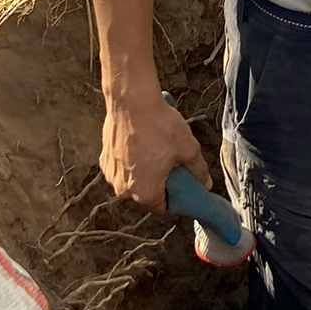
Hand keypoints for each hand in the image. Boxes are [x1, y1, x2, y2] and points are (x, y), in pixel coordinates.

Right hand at [100, 90, 210, 211]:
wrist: (131, 101)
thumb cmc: (160, 126)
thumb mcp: (188, 149)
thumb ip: (198, 170)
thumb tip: (206, 183)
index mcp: (145, 193)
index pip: (162, 208)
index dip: (175, 198)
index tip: (181, 185)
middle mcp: (124, 190)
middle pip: (146, 195)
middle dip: (158, 184)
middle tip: (170, 164)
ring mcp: (111, 175)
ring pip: (132, 181)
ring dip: (143, 173)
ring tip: (155, 152)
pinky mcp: (104, 159)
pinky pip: (121, 167)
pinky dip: (130, 161)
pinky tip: (141, 144)